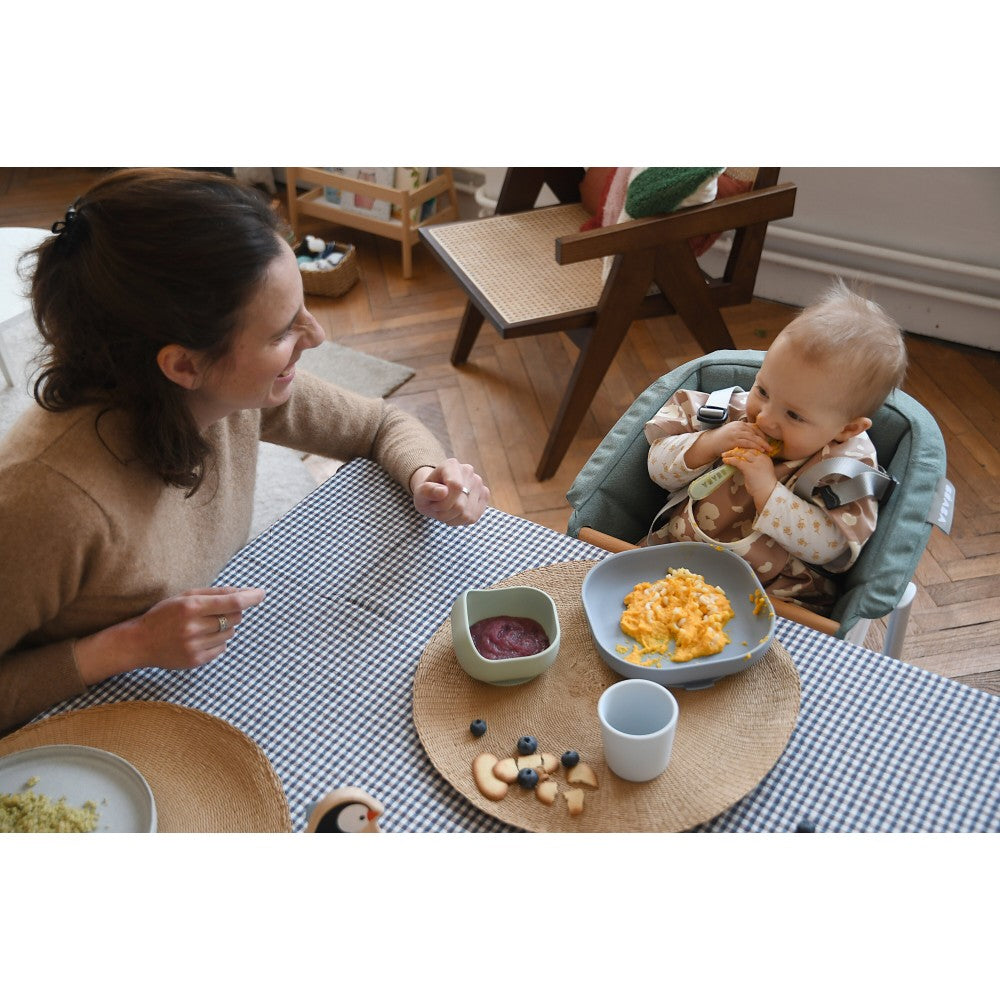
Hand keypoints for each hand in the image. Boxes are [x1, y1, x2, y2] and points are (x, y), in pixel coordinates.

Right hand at [74, 586, 265, 684]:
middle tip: (216, 612)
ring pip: (230, 633)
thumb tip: (243, 592)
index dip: (250, 597)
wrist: (138, 642)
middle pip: (234, 618)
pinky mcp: (196, 660)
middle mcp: (193, 627)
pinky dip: (217, 642)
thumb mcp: (184, 597)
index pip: (231, 602)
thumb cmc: (164, 615)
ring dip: (224, 628)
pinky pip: (222, 648)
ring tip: (203, 627)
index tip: (262, 593)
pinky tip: (199, 639)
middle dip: (233, 613)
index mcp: (191, 606)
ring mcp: (194, 646)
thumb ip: (214, 593)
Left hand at [410, 459, 488, 524]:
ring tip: (446, 509)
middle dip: (444, 513)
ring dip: (452, 517)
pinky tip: (455, 513)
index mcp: (451, 465)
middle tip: (437, 507)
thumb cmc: (428, 492)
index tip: (433, 503)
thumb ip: (427, 491)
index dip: (443, 503)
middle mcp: (468, 471)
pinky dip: (461, 520)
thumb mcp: (420, 493)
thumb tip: (443, 492)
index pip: (455, 487)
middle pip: (460, 504)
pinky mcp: (484, 495)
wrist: (437, 493)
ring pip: (467, 514)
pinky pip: (474, 517)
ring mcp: (479, 483)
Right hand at [684, 422, 770, 468]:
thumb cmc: (721, 440)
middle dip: (764, 440)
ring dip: (761, 444)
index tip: (768, 441)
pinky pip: (747, 443)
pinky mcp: (733, 440)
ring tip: (767, 450)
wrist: (709, 443)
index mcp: (740, 424)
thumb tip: (754, 438)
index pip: (755, 428)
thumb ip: (742, 433)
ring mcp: (736, 433)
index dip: (763, 435)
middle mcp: (739, 426)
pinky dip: (754, 447)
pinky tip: (759, 451)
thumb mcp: (733, 433)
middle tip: (771, 447)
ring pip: (753, 438)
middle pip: (755, 432)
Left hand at [722, 447, 777, 507]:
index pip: (752, 449)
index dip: (743, 449)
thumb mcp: (761, 471)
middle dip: (736, 450)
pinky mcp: (749, 468)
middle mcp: (761, 458)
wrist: (768, 493)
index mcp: (765, 458)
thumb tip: (743, 464)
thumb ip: (754, 466)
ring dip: (731, 453)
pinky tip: (725, 460)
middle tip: (727, 451)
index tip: (735, 450)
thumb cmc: (764, 485)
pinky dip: (730, 460)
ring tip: (724, 454)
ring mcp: (756, 463)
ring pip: (741, 454)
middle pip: (746, 450)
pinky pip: (737, 461)